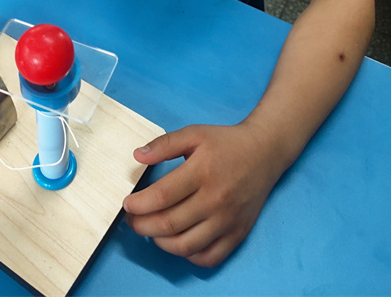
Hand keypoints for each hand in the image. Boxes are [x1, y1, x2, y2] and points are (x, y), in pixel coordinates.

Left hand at [123, 123, 282, 266]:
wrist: (263, 152)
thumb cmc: (225, 143)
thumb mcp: (194, 133)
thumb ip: (164, 144)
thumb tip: (137, 156)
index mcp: (201, 172)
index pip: (162, 196)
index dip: (139, 204)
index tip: (127, 204)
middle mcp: (215, 200)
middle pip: (169, 224)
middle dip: (142, 226)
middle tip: (132, 220)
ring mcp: (227, 220)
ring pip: (186, 246)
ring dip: (160, 243)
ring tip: (150, 231)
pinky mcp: (238, 233)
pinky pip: (209, 257)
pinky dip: (188, 256)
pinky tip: (178, 242)